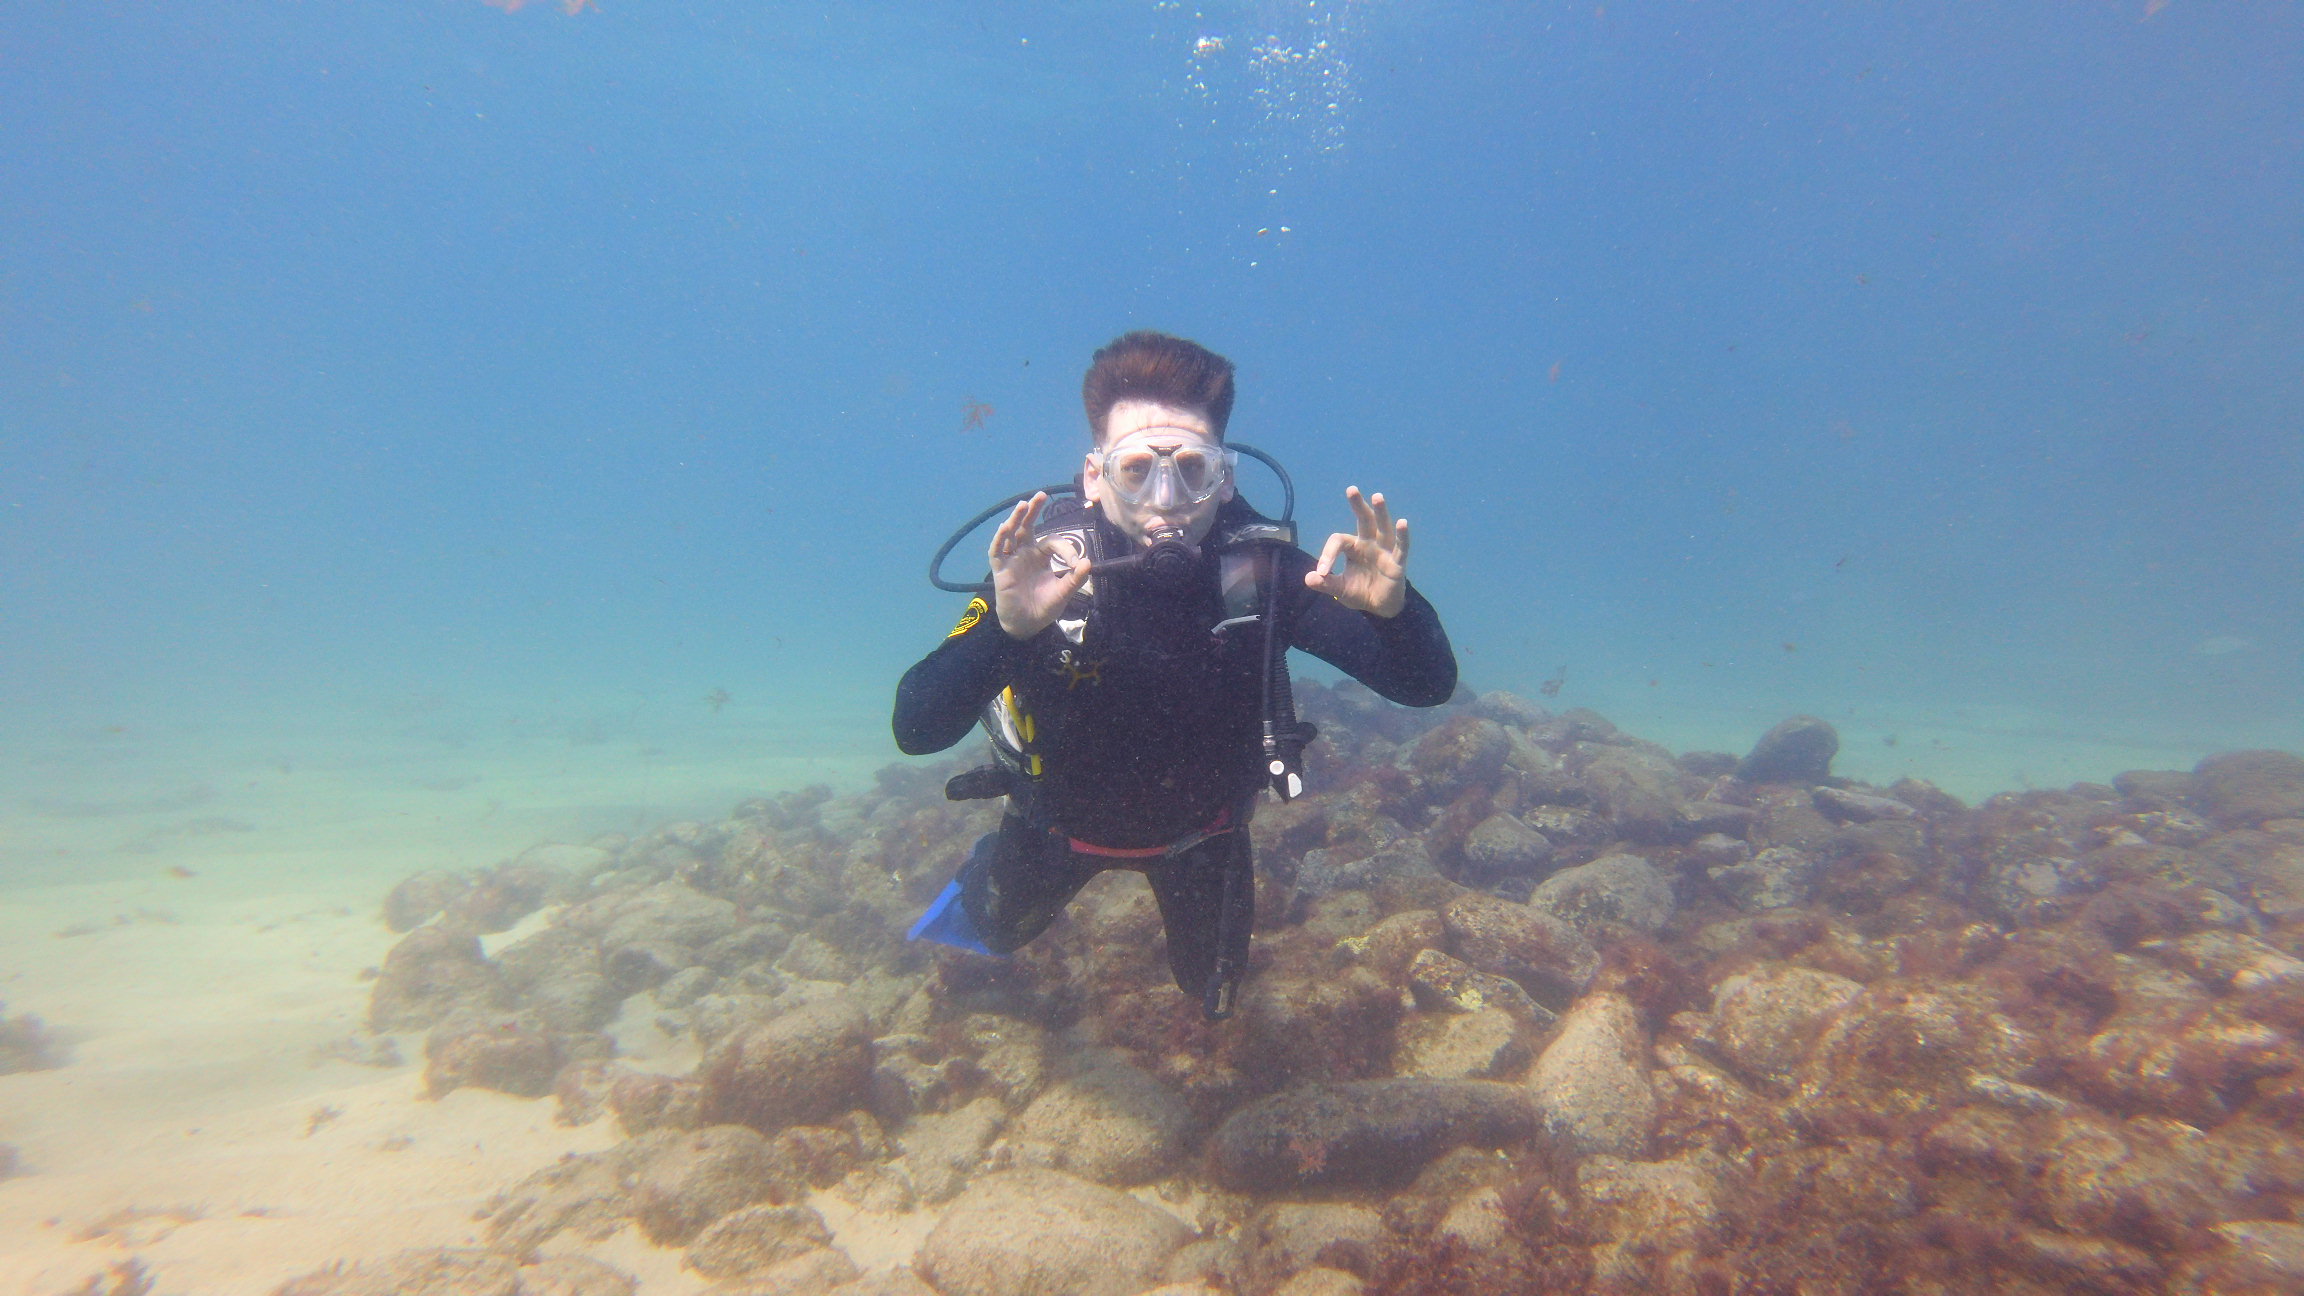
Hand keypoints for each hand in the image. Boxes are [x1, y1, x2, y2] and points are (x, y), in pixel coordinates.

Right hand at [990, 491, 1090, 639]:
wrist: (1027, 625)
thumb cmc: (1044, 607)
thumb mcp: (1063, 592)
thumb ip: (1075, 578)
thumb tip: (1088, 562)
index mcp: (1042, 556)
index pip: (1053, 542)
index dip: (1066, 549)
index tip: (1075, 564)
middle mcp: (1025, 553)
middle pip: (1027, 527)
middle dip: (1033, 511)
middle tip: (1041, 494)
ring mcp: (1011, 560)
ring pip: (1011, 534)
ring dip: (1016, 519)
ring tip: (1023, 504)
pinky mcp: (1000, 570)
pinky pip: (997, 551)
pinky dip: (1000, 539)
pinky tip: (1005, 527)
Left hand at [1305, 486, 1409, 617]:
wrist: (1380, 608)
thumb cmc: (1360, 592)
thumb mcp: (1340, 590)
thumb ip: (1326, 584)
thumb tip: (1309, 578)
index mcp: (1353, 548)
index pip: (1339, 541)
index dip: (1328, 553)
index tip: (1323, 571)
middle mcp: (1369, 543)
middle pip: (1364, 520)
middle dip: (1358, 505)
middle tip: (1351, 489)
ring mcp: (1384, 551)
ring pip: (1383, 528)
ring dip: (1380, 512)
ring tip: (1377, 496)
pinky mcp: (1397, 563)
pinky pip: (1401, 547)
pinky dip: (1402, 535)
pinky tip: (1402, 522)